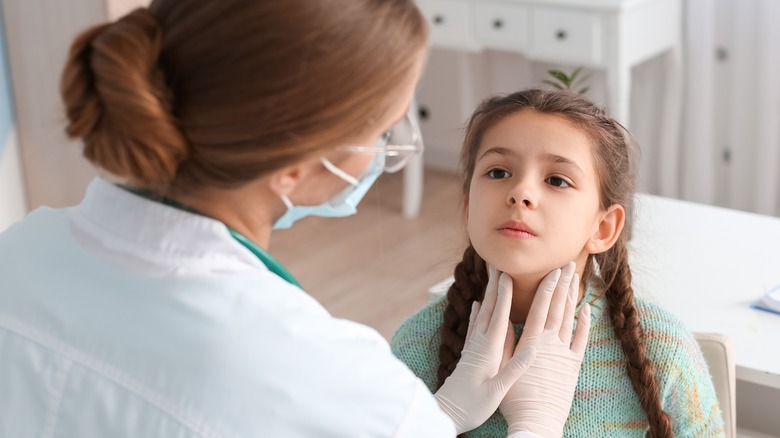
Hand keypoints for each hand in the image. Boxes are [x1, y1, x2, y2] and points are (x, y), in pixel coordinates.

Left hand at [434, 265, 536, 433]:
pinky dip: (478, 310)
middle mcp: (479, 343)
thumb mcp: (497, 390)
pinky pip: (475, 324)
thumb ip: (514, 369)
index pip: (498, 317)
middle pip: (488, 308)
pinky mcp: (468, 352)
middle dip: (494, 285)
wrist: (447, 413)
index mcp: (488, 350)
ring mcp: (472, 346)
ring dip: (488, 293)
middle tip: (497, 263)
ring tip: (491, 276)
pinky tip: (477, 303)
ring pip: (481, 313)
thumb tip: (532, 349)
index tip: (507, 275)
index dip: (503, 296)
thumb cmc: (473, 405)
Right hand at [499, 262, 590, 437]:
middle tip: (567, 264)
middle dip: (562, 284)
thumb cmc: (514, 398)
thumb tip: (502, 320)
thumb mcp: (502, 368)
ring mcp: (564, 354)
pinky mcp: (572, 366)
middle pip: (557, 307)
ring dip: (572, 298)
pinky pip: (581, 340)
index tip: (552, 269)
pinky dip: (584, 324)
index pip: (541, 307)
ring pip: (569, 319)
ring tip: (575, 279)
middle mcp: (550, 343)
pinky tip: (586, 310)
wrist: (537, 422)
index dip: (547, 286)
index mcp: (532, 341)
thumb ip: (505, 343)